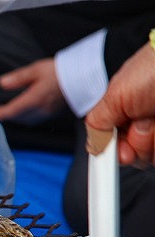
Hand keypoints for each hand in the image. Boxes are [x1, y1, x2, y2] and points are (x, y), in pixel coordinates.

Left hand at [0, 58, 65, 125]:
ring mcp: (47, 113)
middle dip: (7, 116)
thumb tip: (2, 83)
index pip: (12, 110)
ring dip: (16, 118)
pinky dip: (25, 117)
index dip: (0, 114)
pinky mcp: (52, 113)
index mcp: (34, 99)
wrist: (83, 76)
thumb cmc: (60, 71)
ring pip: (26, 120)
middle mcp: (40, 110)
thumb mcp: (37, 69)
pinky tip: (24, 111)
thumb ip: (18, 78)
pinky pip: (34, 119)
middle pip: (18, 117)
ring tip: (8, 112)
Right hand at [86, 42, 154, 166]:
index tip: (118, 162)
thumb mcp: (115, 95)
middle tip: (143, 118)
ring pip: (154, 155)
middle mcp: (146, 125)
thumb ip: (97, 124)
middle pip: (137, 155)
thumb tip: (93, 148)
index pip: (115, 149)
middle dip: (139, 141)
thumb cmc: (154, 68)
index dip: (114, 157)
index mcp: (125, 117)